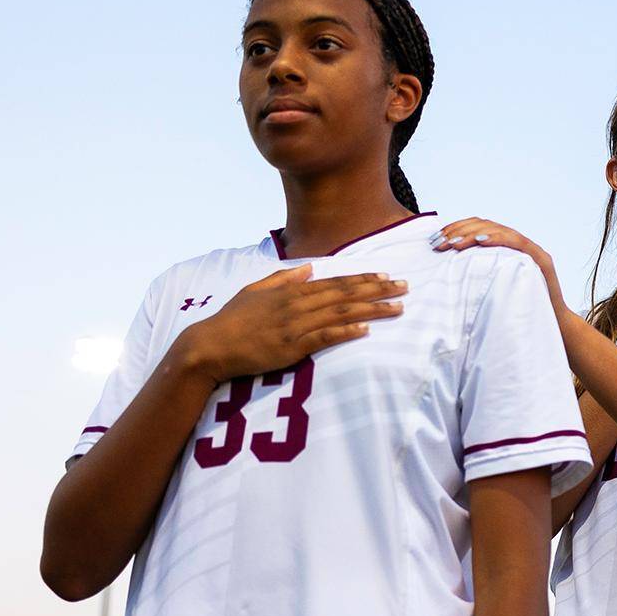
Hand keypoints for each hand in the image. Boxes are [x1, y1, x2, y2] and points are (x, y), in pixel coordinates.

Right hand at [179, 266, 404, 383]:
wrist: (211, 345)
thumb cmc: (232, 319)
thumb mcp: (256, 290)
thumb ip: (284, 279)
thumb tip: (308, 268)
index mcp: (291, 291)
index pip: (335, 282)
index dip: (362, 279)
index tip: (386, 275)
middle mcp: (297, 305)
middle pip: (345, 294)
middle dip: (378, 289)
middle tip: (405, 287)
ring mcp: (295, 326)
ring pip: (341, 313)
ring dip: (372, 310)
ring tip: (398, 307)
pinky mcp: (291, 347)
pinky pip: (324, 337)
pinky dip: (346, 332)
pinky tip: (366, 330)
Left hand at [431, 217, 565, 318]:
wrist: (552, 327)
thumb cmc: (518, 311)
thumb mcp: (491, 290)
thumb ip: (477, 276)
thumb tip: (443, 274)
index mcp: (505, 249)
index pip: (478, 227)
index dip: (455, 228)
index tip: (435, 239)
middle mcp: (519, 245)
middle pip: (485, 225)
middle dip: (458, 231)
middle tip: (438, 242)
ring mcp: (532, 251)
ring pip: (499, 230)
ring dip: (473, 234)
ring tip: (453, 244)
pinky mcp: (542, 260)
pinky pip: (518, 243)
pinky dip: (498, 238)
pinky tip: (480, 241)